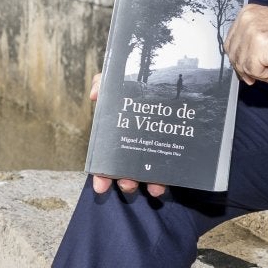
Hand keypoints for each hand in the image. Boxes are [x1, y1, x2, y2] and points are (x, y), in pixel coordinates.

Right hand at [87, 71, 167, 197]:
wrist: (168, 79)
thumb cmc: (138, 85)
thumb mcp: (119, 81)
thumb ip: (103, 83)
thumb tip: (95, 95)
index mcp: (118, 137)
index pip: (106, 161)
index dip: (102, 176)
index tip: (100, 186)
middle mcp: (134, 150)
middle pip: (126, 173)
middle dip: (125, 183)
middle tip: (127, 184)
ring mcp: (153, 153)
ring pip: (148, 176)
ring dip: (149, 184)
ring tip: (154, 188)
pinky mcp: (172, 153)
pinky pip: (168, 170)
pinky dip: (166, 179)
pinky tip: (166, 182)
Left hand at [226, 4, 267, 84]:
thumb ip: (252, 45)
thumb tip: (240, 68)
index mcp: (248, 13)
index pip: (230, 44)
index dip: (242, 61)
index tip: (255, 70)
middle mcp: (247, 18)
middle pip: (234, 56)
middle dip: (251, 70)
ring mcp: (253, 30)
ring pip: (243, 65)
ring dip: (263, 74)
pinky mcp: (261, 45)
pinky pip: (254, 71)